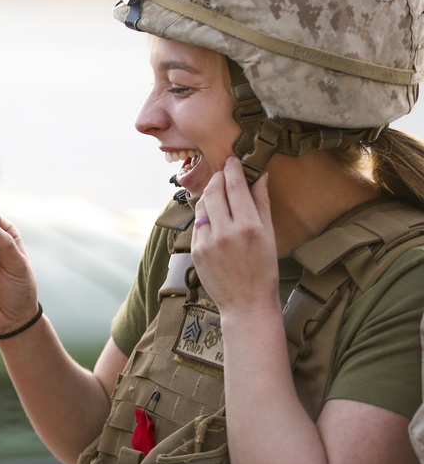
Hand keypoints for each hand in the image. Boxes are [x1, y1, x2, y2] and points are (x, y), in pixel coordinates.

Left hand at [192, 157, 278, 316]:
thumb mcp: (269, 235)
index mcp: (248, 227)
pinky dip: (204, 216)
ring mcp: (207, 242)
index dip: (232, 169)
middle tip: (224, 173)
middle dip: (218, 178)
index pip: (235, 187)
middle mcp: (225, 233)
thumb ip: (261, 203)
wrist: (246, 303)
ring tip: (219, 193)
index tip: (233, 160)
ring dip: (209, 195)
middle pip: (214, 191)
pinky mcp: (195, 251)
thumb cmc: (264, 269)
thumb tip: (259, 176)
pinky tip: (214, 218)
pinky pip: (197, 224)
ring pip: (202, 206)